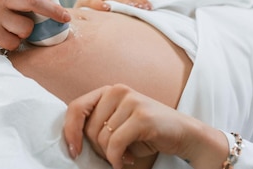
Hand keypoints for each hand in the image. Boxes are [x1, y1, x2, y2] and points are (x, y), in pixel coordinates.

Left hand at [64, 84, 225, 168]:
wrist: (183, 133)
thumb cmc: (147, 131)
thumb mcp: (118, 122)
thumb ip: (98, 123)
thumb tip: (71, 140)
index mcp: (109, 91)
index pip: (77, 107)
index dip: (70, 130)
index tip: (73, 150)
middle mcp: (118, 91)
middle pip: (89, 128)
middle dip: (99, 149)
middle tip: (115, 155)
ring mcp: (131, 101)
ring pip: (102, 138)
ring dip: (111, 155)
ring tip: (125, 156)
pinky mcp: (142, 116)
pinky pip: (115, 144)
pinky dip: (117, 159)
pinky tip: (127, 161)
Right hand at [73, 0, 150, 10]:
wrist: (84, 17)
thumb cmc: (104, 11)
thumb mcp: (118, 4)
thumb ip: (130, 3)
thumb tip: (148, 7)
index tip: (148, 7)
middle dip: (131, 0)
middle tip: (140, 9)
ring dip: (119, 1)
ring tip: (127, 8)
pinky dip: (99, 3)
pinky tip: (107, 8)